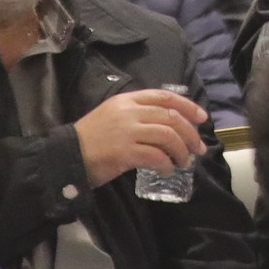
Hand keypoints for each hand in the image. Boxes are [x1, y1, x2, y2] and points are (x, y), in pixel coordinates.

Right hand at [72, 89, 206, 189]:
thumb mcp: (114, 116)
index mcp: (127, 100)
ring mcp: (127, 131)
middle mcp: (129, 111)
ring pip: (168, 136)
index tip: (202, 118)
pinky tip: (167, 170)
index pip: (165, 97)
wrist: (66, 155)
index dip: (188, 106)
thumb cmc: (91, 139)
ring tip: (183, 162)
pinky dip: (166, 164)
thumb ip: (138, 115)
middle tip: (198, 149)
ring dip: (181, 151)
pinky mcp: (125, 151)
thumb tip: (169, 124)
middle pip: (171, 117)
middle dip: (190, 134)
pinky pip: (156, 156)